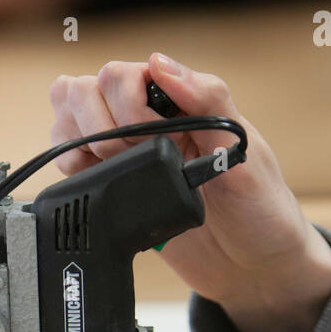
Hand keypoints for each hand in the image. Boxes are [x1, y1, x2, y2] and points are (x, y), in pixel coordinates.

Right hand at [49, 53, 330, 331]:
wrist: (253, 269)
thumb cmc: (261, 208)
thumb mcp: (242, 149)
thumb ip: (206, 99)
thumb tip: (158, 63)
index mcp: (181, 102)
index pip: (122, 75)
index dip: (126, 105)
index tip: (154, 138)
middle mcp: (149, 121)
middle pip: (85, 91)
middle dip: (100, 125)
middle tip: (133, 159)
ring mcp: (127, 154)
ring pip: (69, 119)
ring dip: (78, 140)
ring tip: (113, 168)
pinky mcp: (114, 189)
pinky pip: (72, 161)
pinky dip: (70, 165)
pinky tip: (93, 180)